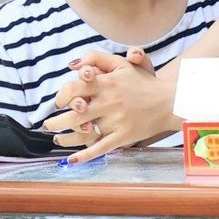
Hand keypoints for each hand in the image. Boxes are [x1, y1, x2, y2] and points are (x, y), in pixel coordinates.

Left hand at [49, 49, 173, 161]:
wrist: (170, 101)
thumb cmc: (144, 82)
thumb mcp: (122, 64)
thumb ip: (98, 58)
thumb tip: (73, 65)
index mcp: (107, 83)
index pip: (75, 87)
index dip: (62, 95)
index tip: (57, 102)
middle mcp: (110, 102)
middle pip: (75, 112)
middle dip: (56, 121)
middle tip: (47, 124)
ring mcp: (116, 120)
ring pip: (85, 131)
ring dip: (66, 137)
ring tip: (56, 137)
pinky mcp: (123, 136)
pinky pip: (101, 147)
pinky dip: (85, 155)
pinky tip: (72, 160)